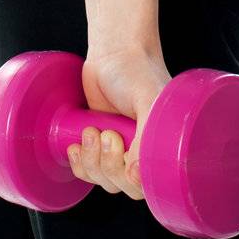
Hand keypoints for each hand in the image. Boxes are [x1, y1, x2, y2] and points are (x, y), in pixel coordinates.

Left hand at [67, 45, 171, 201]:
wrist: (113, 52)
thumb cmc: (137, 71)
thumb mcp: (149, 100)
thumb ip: (147, 135)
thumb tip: (136, 173)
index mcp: (161, 147)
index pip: (148, 185)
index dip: (133, 180)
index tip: (126, 159)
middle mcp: (141, 152)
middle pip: (124, 186)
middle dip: (109, 165)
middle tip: (106, 134)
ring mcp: (117, 149)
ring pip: (103, 180)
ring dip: (92, 161)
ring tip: (92, 130)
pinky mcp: (96, 144)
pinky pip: (87, 171)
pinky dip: (79, 163)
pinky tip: (77, 144)